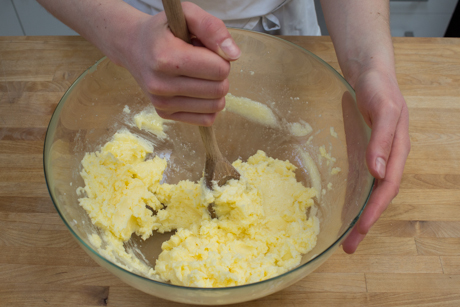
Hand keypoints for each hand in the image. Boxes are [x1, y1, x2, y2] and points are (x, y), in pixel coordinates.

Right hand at [116, 2, 240, 125]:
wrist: (132, 46)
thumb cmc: (164, 30)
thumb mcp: (186, 14)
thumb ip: (212, 28)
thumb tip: (234, 55)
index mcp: (167, 58)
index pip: (219, 69)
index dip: (221, 58)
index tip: (208, 51)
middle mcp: (161, 84)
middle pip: (219, 89)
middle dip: (219, 75)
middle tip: (204, 63)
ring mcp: (162, 103)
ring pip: (215, 106)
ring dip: (215, 90)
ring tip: (198, 75)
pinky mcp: (164, 114)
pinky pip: (206, 119)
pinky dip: (208, 105)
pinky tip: (196, 90)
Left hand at [342, 69, 410, 253]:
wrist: (370, 74)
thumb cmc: (380, 89)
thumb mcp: (383, 110)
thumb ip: (382, 139)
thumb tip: (378, 171)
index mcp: (397, 151)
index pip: (387, 188)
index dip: (374, 210)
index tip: (360, 229)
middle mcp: (388, 158)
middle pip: (378, 197)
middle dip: (365, 222)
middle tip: (349, 247)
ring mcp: (377, 157)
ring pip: (370, 192)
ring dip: (360, 215)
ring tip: (347, 237)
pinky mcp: (365, 152)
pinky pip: (362, 180)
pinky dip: (355, 198)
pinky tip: (345, 207)